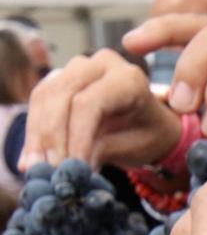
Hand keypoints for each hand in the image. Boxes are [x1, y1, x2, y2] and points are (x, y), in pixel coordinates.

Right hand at [19, 48, 180, 168]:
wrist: (148, 124)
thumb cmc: (147, 136)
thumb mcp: (133, 147)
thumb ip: (103, 150)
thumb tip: (70, 168)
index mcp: (129, 78)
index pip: (90, 103)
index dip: (75, 137)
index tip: (72, 167)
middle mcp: (102, 64)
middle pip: (62, 96)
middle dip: (52, 137)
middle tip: (49, 170)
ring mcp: (78, 67)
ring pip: (44, 96)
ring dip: (37, 135)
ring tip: (36, 168)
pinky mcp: (60, 77)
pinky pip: (39, 101)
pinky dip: (35, 131)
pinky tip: (31, 158)